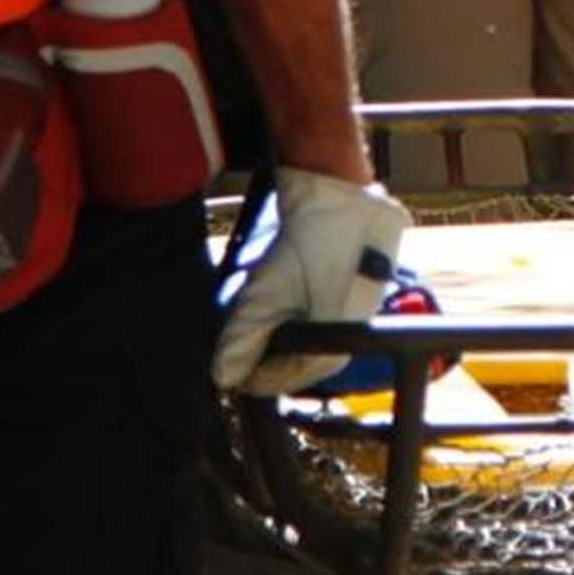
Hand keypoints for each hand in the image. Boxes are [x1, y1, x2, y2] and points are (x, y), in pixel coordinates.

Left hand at [213, 165, 412, 394]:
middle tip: (233, 332)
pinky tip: (279, 293)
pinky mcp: (350, 291)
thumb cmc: (313, 243)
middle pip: (292, 359)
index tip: (222, 362)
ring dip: (274, 328)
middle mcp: (346, 339)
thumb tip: (222, 377)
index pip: (280, 380)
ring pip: (302, 335)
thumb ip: (243, 338)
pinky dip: (291, 309)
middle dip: (260, 349)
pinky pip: (314, 314)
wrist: (342, 195)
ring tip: (253, 309)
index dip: (247, 373)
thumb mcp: (267, 292)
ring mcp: (351, 315)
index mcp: (332, 350)